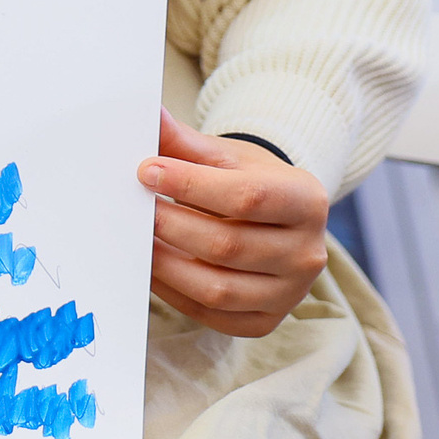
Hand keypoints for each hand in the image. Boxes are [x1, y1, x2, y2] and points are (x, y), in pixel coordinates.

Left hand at [142, 111, 329, 336]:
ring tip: (134, 239)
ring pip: (218, 288)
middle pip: (228, 245)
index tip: (146, 171)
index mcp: (307, 201)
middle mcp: (308, 253)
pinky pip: (212, 315)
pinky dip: (173, 293)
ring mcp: (290, 293)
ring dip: (165, 264)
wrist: (278, 221)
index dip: (192, 185)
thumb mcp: (228, 157)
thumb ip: (186, 142)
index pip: (247, 196)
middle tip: (131, 207)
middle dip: (170, 225)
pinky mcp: (265, 322)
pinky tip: (150, 268)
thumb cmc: (250, 182)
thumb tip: (148, 115)